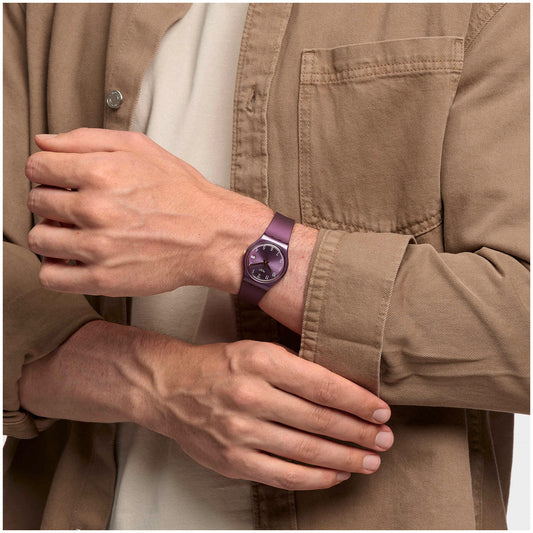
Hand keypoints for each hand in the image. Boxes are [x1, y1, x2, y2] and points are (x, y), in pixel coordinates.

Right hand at [20, 321, 393, 490]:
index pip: (322, 384)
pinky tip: (335, 474)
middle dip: (359, 433)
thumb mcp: (258, 350)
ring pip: (306, 451)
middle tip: (385, 439)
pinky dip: (315, 477)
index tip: (381, 411)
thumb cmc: (221, 365)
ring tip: (369, 460)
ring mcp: (240, 431)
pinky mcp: (232, 459)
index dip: (357, 401)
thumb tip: (344, 390)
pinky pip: (283, 474)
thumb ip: (296, 369)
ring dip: (345, 458)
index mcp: (261, 362)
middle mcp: (251, 396)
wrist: (171, 387)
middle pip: (319, 421)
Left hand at [25, 128, 272, 295]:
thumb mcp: (140, 149)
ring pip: (39, 239)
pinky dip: (55, 268)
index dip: (47, 171)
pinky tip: (74, 259)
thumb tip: (43, 141)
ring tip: (75, 233)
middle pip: (35, 202)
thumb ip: (86, 139)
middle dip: (52, 201)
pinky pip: (50, 276)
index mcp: (100, 172)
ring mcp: (97, 247)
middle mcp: (94, 209)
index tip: (59, 180)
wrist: (211, 236)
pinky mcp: (103, 279)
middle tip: (75, 206)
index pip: (36, 167)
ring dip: (52, 234)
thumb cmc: (182, 194)